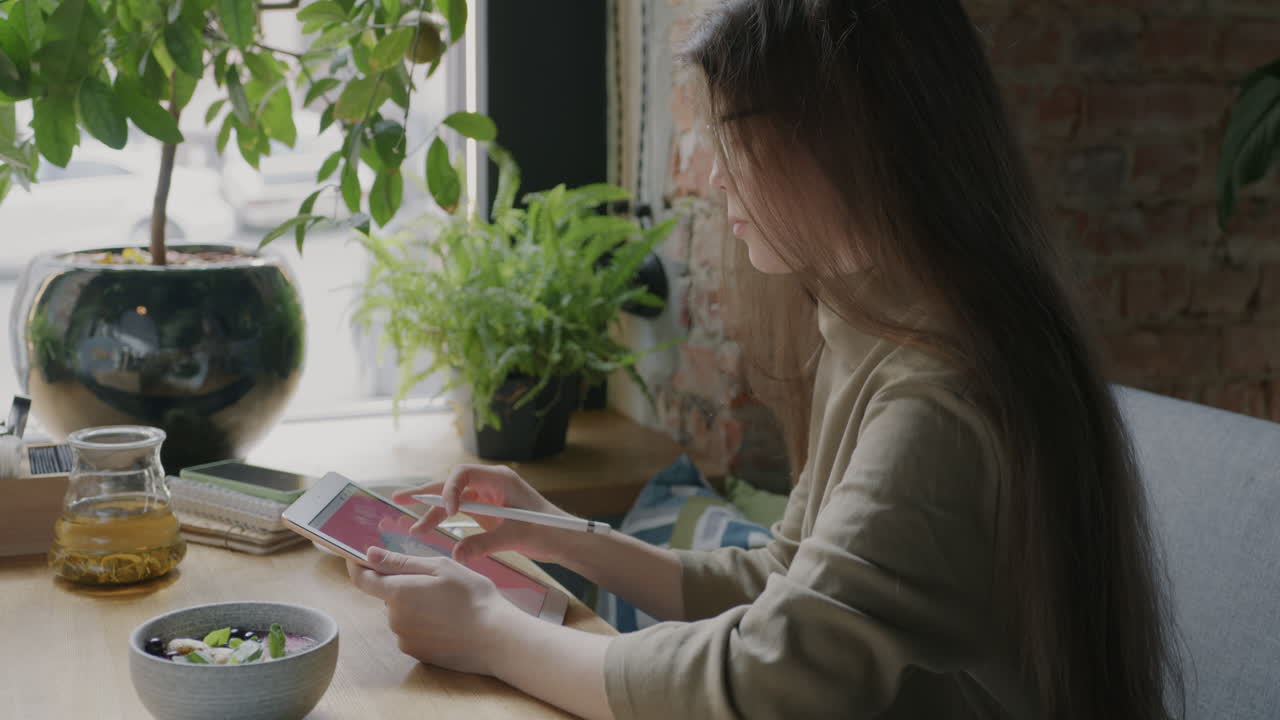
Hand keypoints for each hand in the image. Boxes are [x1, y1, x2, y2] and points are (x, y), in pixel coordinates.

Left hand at [346, 546, 525, 675]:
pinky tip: (447, 621)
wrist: (494, 637)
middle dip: (402, 586)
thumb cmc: (471, 595)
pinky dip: (423, 624)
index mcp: (397, 593)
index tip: (359, 557)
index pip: (362, 579)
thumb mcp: (439, 567)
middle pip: (387, 596)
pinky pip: (412, 632)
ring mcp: (404, 639)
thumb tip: (369, 554)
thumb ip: (400, 562)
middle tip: (434, 582)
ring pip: (401, 614)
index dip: (357, 566)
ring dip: (415, 606)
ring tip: (447, 603)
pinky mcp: (417, 654)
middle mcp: (394, 618)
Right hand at [392, 464, 585, 565]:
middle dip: (426, 493)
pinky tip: (428, 528)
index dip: (450, 491)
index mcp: (499, 479)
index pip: (463, 474)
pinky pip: (460, 511)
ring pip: (453, 499)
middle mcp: (490, 483)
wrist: (564, 539)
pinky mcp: (487, 510)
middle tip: (398, 499)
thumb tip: (456, 554)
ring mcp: (487, 496)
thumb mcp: (516, 536)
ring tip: (410, 525)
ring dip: (433, 511)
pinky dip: (444, 519)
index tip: (450, 514)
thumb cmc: (548, 530)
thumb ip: (484, 543)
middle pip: (452, 484)